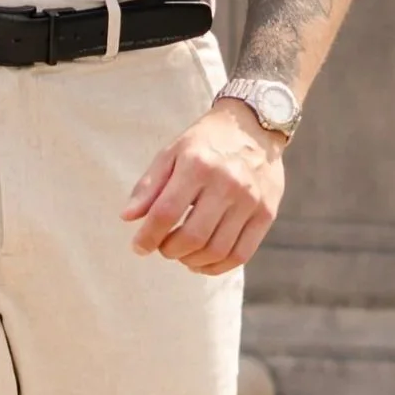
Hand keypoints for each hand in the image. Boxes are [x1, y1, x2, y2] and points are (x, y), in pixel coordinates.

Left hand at [122, 99, 285, 275]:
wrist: (253, 127)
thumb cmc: (204, 143)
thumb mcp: (170, 154)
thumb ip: (148, 186)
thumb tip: (127, 218)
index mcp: (197, 165)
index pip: (166, 213)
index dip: (147, 237)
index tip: (138, 247)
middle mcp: (227, 183)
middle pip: (192, 236)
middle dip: (169, 251)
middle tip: (162, 248)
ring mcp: (250, 200)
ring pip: (217, 250)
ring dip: (191, 261)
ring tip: (181, 254)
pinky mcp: (267, 213)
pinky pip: (242, 254)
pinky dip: (218, 267)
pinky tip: (203, 262)